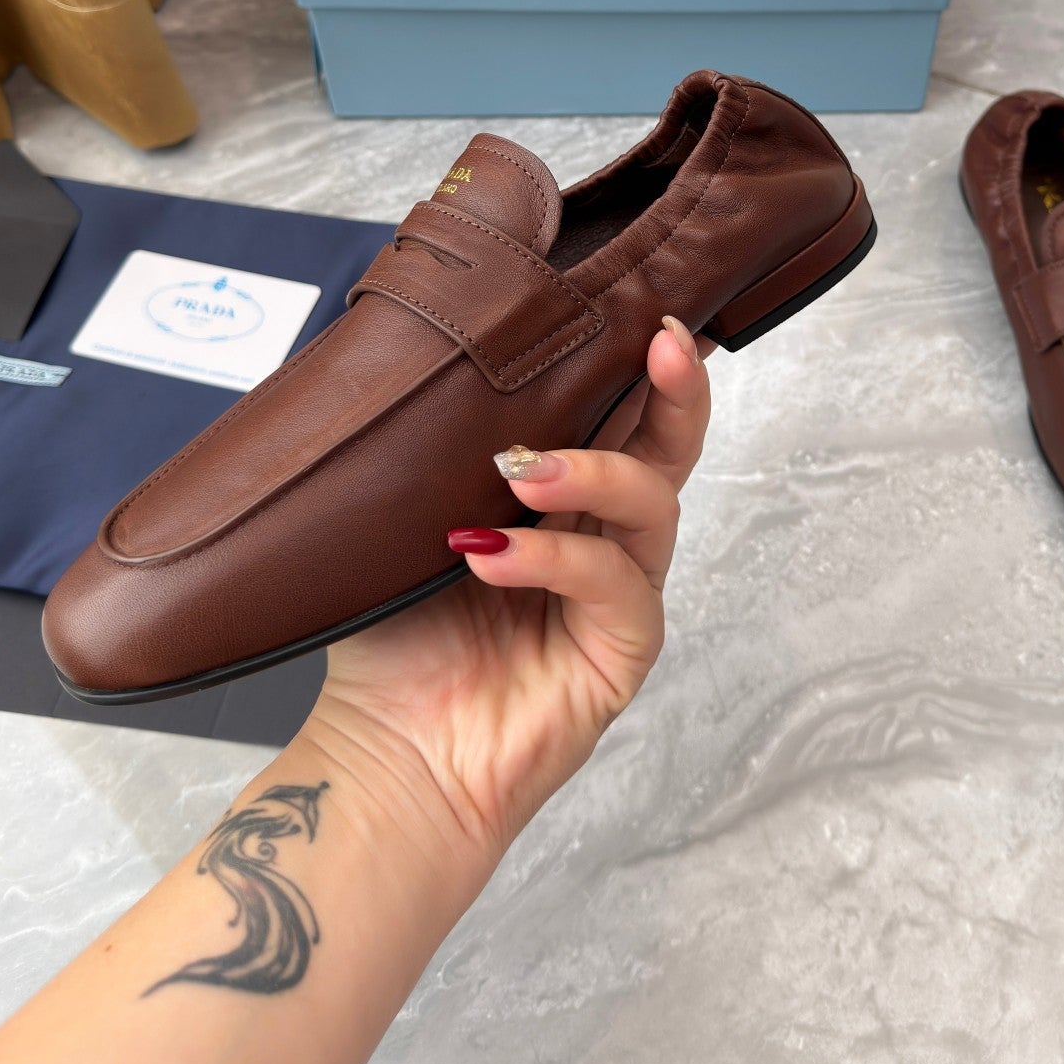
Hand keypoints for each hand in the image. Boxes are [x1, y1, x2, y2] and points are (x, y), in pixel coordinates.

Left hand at [309, 321, 711, 872]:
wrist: (388, 757)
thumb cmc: (394, 639)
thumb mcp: (405, 517)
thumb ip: (436, 447)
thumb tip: (420, 354)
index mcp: (562, 495)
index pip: (619, 413)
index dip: (645, 360)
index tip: (649, 306)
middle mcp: (603, 535)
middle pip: (669, 447)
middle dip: (676, 387)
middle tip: (661, 342)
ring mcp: (620, 593)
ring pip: (652, 503)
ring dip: (592, 470)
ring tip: (521, 470)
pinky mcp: (622, 651)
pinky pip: (612, 584)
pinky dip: (555, 559)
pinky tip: (493, 555)